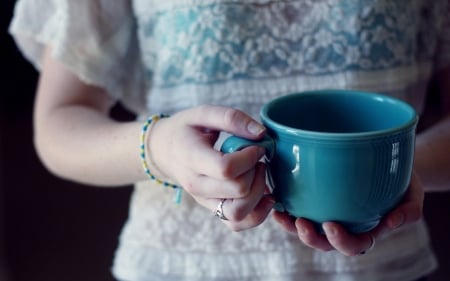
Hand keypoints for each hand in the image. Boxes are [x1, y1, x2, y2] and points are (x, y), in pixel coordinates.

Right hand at [149, 105, 275, 230]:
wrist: (165, 151)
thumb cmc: (186, 130)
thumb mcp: (203, 113)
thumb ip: (232, 119)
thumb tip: (261, 133)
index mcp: (191, 158)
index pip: (226, 169)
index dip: (249, 158)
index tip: (255, 147)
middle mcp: (196, 185)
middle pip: (238, 191)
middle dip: (257, 172)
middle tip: (257, 158)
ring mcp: (204, 201)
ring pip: (239, 213)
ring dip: (259, 194)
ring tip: (259, 175)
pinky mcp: (213, 210)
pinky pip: (237, 224)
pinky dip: (257, 215)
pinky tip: (266, 196)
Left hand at [273, 171, 423, 255]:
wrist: (389, 161)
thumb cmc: (401, 180)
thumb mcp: (413, 193)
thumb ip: (410, 210)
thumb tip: (393, 223)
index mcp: (365, 230)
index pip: (353, 245)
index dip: (340, 241)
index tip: (331, 225)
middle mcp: (344, 226)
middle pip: (324, 242)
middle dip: (310, 237)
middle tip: (301, 223)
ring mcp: (327, 212)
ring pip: (306, 227)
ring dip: (291, 225)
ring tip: (281, 214)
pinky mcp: (315, 198)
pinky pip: (298, 206)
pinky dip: (286, 204)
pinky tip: (277, 193)